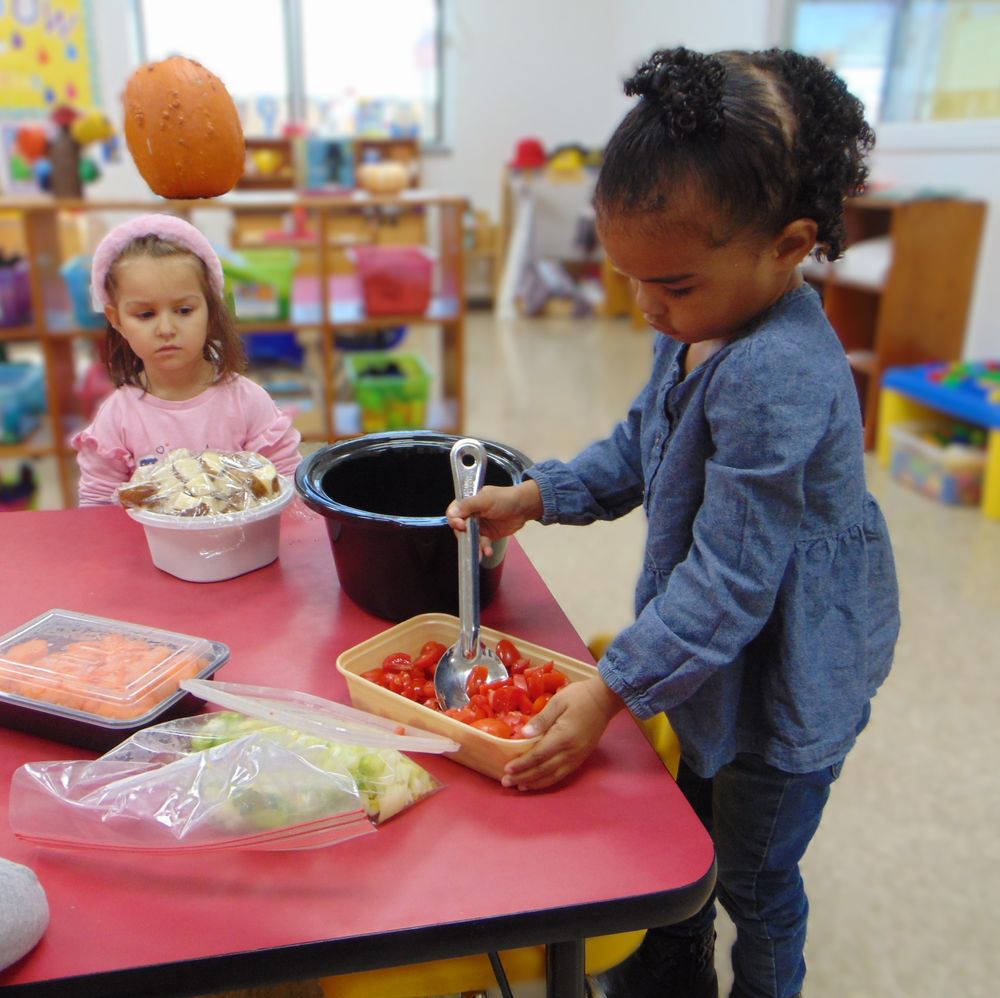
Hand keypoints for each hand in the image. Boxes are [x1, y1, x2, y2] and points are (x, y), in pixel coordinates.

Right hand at [446, 480, 542, 557]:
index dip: (454, 520)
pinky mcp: (488, 535)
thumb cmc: (504, 499)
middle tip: (471, 542)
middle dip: (465, 537)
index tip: (461, 525)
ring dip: (474, 546)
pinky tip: (488, 552)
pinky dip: (484, 548)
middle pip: (460, 528)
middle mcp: (471, 515)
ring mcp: (479, 526)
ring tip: (480, 553)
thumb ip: (468, 505)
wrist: (524, 507)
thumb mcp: (485, 500)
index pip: (453, 512)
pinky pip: (482, 544)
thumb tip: (451, 514)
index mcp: (468, 503)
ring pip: (470, 538)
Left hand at [501, 677, 623, 790]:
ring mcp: (577, 757)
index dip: (522, 764)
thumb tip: (523, 734)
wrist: (604, 699)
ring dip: (534, 783)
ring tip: (519, 786)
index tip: (507, 769)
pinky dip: (548, 781)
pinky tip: (538, 782)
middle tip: (506, 782)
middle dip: (523, 777)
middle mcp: (571, 751)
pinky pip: (562, 774)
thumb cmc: (579, 697)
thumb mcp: (558, 701)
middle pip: (543, 770)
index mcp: (563, 736)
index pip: (538, 755)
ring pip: (553, 776)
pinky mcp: (581, 758)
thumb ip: (541, 719)